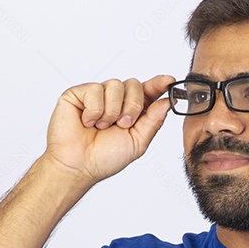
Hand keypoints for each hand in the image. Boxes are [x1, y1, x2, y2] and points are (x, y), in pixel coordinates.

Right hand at [44, 74, 174, 183]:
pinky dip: (94, 110)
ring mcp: (97, 95)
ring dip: (112, 111)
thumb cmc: (104, 158)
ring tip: (102, 127)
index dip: (159, 84)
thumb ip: (153, 121)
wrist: (79, 166)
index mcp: (131, 110)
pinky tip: (87, 122)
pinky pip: (95, 89)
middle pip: (134, 84)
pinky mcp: (78, 93)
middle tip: (122, 125)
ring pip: (115, 85)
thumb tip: (166, 102)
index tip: (170, 81)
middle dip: (133, 106)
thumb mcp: (138, 142)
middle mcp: (115, 100)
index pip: (148, 91)